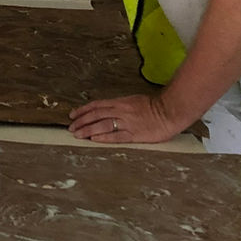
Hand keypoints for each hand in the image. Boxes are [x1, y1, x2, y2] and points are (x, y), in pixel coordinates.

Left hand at [68, 93, 182, 145]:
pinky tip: (94, 139)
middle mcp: (121, 111)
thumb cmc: (155, 106)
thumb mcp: (134, 101)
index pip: (97, 105)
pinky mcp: (134, 134)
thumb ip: (121, 106)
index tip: (73, 114)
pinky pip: (116, 136)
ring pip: (102, 124)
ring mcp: (127, 123)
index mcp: (120, 102)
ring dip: (88, 129)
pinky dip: (103, 137)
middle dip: (81, 121)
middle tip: (70, 127)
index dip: (83, 110)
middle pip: (96, 115)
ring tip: (77, 134)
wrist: (170, 110)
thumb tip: (109, 110)